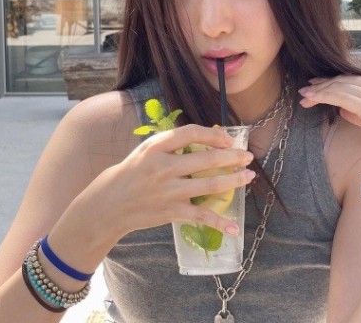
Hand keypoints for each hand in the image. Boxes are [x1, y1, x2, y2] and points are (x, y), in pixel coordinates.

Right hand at [89, 124, 254, 238]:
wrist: (111, 202)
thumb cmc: (135, 171)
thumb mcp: (149, 149)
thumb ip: (174, 142)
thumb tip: (210, 138)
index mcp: (157, 146)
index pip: (191, 133)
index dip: (214, 135)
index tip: (229, 139)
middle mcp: (163, 166)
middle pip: (207, 159)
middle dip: (232, 157)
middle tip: (248, 156)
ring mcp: (169, 191)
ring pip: (210, 185)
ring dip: (234, 180)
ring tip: (248, 176)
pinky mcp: (171, 212)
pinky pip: (201, 216)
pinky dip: (219, 222)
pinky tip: (234, 226)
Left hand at [298, 76, 360, 184]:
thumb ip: (359, 112)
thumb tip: (341, 109)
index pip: (349, 79)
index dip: (330, 81)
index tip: (315, 85)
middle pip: (341, 80)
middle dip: (321, 85)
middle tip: (304, 91)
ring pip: (338, 86)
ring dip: (318, 91)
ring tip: (303, 96)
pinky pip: (340, 97)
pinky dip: (324, 96)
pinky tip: (312, 99)